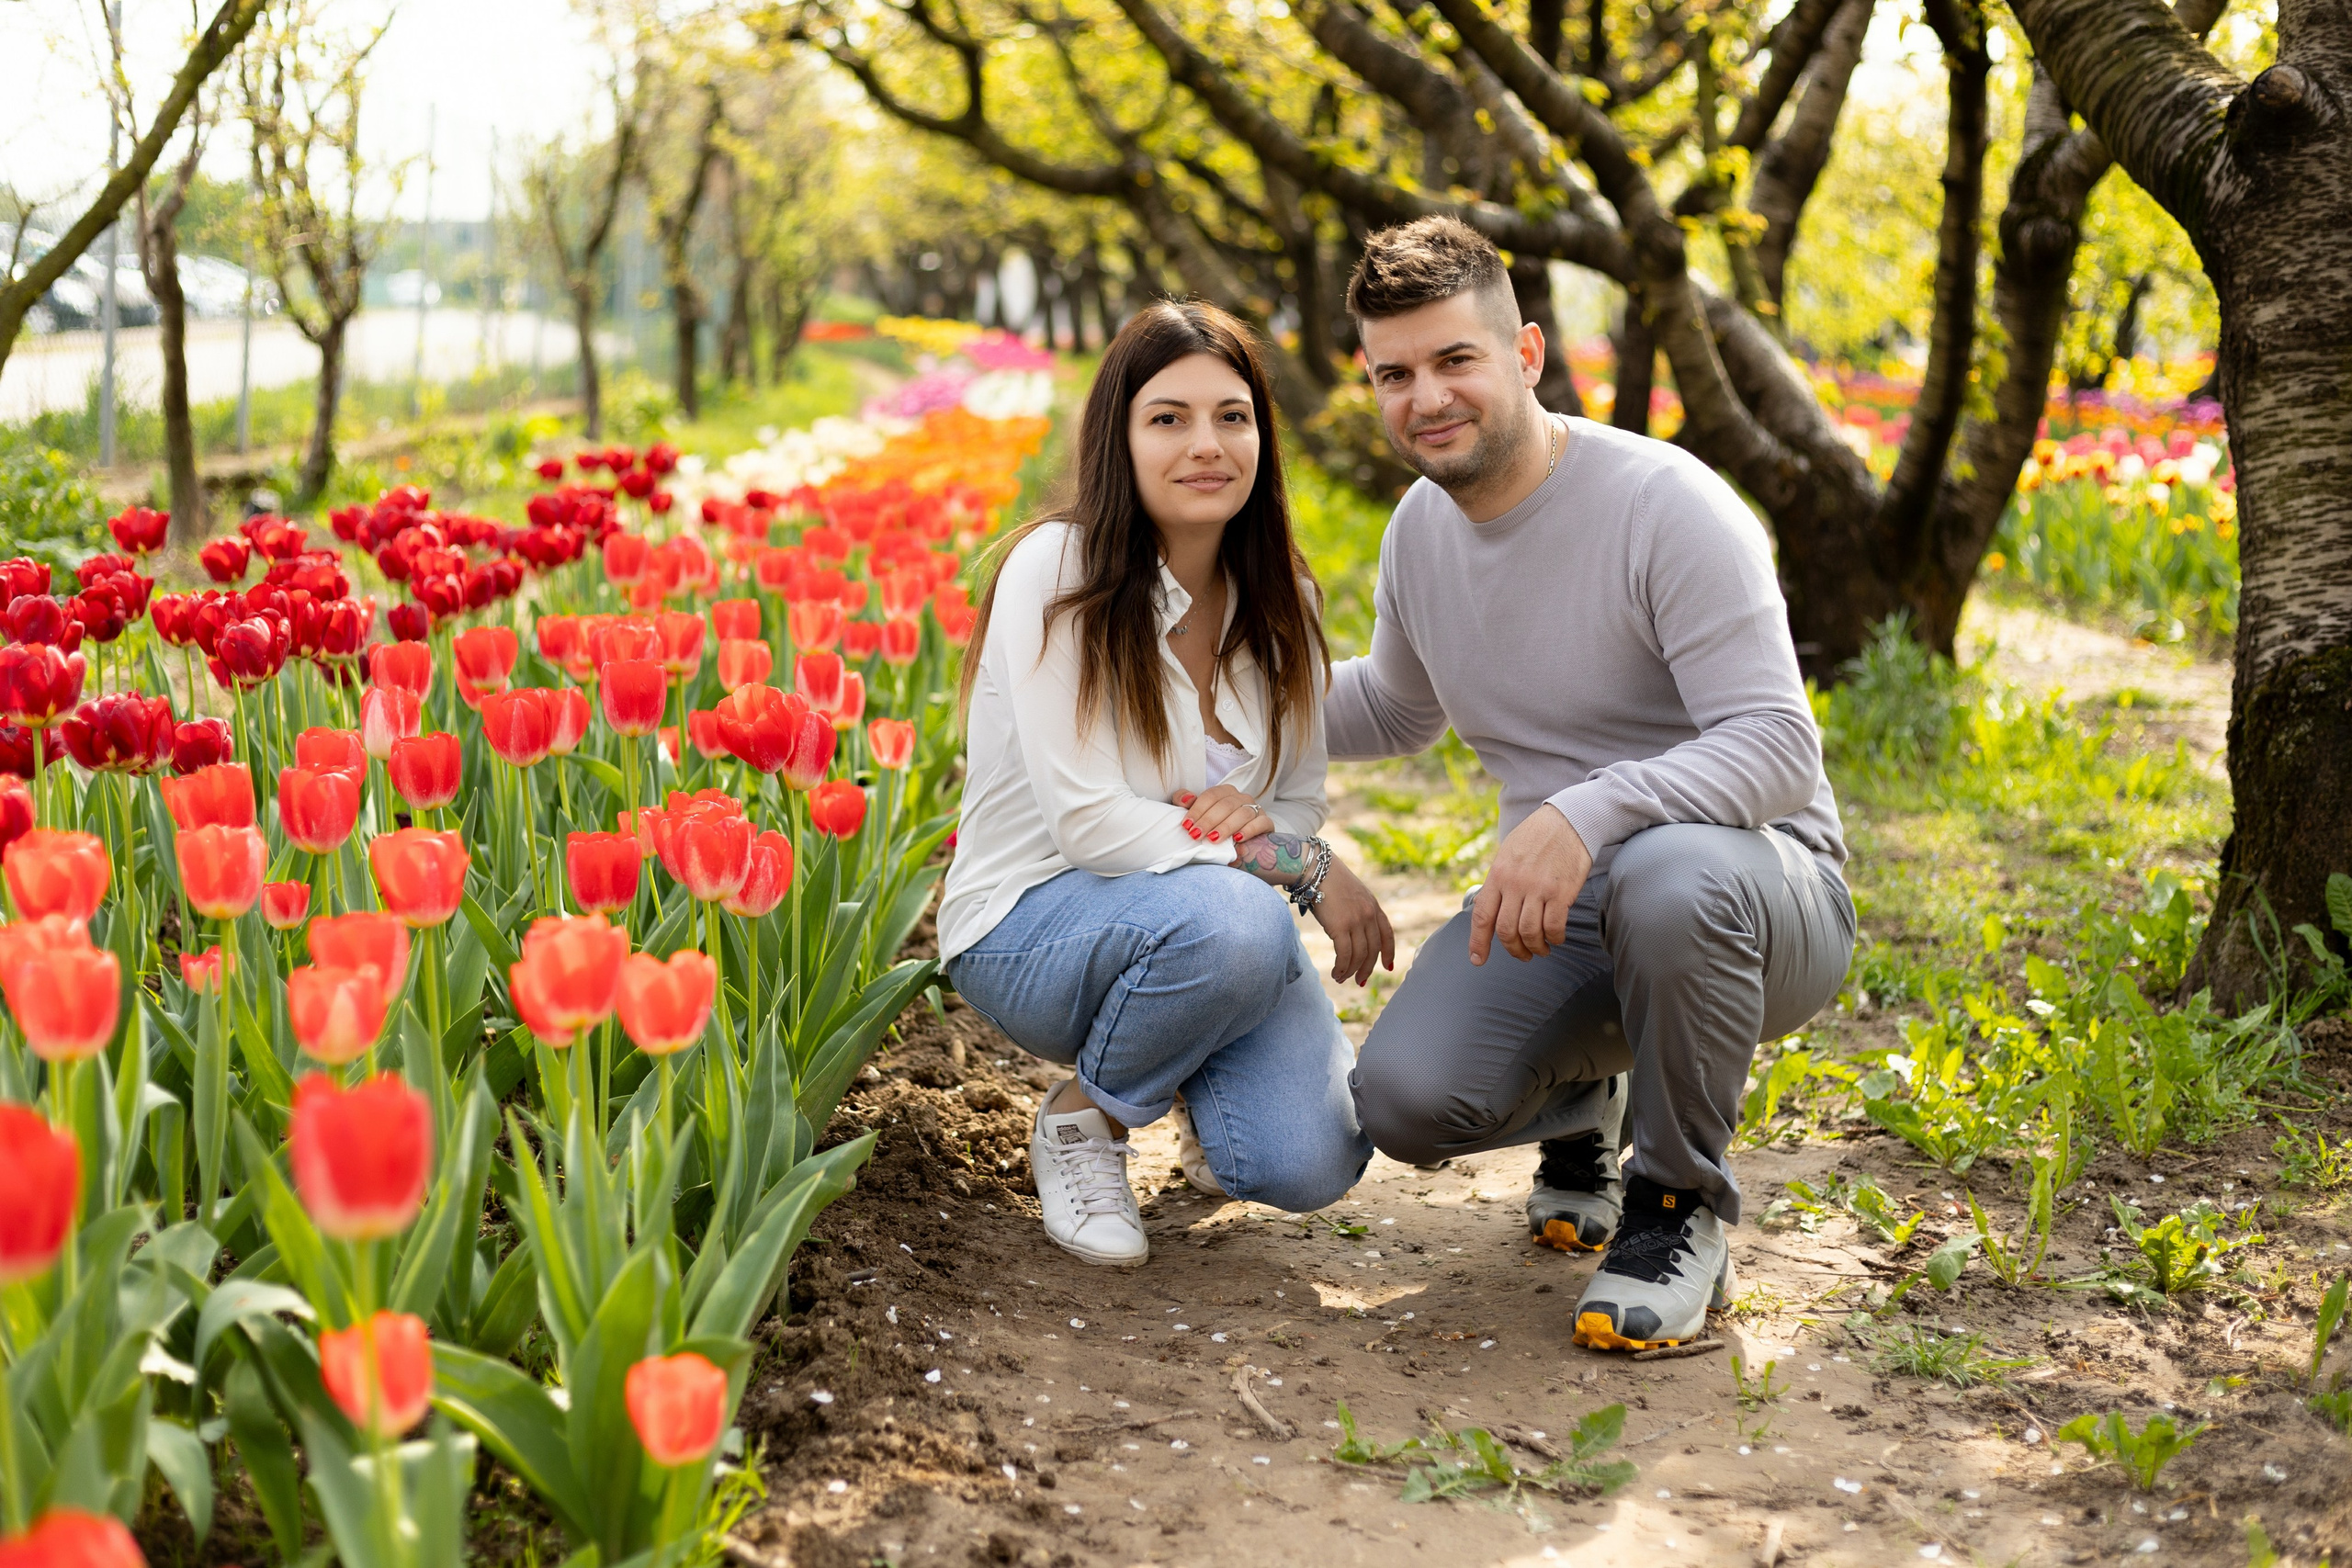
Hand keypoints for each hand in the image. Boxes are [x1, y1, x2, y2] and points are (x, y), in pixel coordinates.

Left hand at [1174, 783, 1271, 843]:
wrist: (1241, 846)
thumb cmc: (1215, 828)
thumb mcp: (1199, 815)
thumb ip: (1186, 802)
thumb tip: (1185, 800)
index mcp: (1225, 792)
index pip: (1211, 796)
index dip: (1197, 810)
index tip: (1187, 826)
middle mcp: (1241, 797)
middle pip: (1225, 805)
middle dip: (1208, 820)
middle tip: (1196, 835)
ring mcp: (1255, 809)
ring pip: (1242, 813)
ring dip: (1226, 826)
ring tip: (1213, 839)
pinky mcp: (1266, 823)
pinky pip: (1260, 823)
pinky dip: (1249, 830)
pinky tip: (1238, 839)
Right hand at [1311, 856, 1395, 984]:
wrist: (1317, 868)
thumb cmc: (1328, 880)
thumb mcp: (1352, 893)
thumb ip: (1358, 911)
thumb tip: (1352, 933)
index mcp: (1374, 906)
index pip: (1387, 934)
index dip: (1389, 953)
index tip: (1387, 966)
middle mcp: (1368, 915)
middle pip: (1373, 950)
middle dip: (1367, 968)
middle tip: (1361, 981)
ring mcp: (1356, 921)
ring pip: (1359, 956)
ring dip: (1351, 971)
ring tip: (1342, 979)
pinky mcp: (1340, 927)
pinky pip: (1344, 955)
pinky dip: (1341, 968)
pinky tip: (1336, 973)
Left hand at [1469, 804, 1591, 964]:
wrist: (1569, 820)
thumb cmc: (1537, 838)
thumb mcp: (1508, 854)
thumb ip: (1499, 881)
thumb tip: (1490, 908)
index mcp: (1497, 875)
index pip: (1482, 915)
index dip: (1478, 942)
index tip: (1478, 959)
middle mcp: (1514, 883)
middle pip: (1505, 930)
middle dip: (1513, 949)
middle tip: (1522, 955)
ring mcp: (1538, 888)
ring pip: (1529, 932)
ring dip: (1535, 947)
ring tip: (1541, 950)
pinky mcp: (1561, 892)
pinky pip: (1553, 926)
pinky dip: (1554, 938)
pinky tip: (1556, 937)